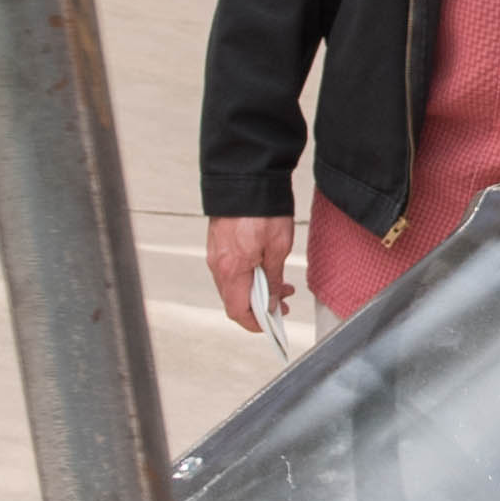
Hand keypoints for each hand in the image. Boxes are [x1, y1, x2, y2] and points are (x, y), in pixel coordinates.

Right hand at [206, 212, 296, 335]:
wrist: (245, 177)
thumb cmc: (263, 210)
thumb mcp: (277, 249)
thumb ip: (273, 280)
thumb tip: (271, 302)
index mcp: (232, 270)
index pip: (237, 311)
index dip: (255, 323)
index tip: (272, 323)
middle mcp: (218, 264)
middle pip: (234, 299)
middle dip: (259, 305)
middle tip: (284, 302)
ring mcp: (215, 253)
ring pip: (233, 284)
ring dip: (255, 289)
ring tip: (280, 283)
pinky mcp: (217, 242)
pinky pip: (230, 268)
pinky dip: (247, 275)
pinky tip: (264, 267)